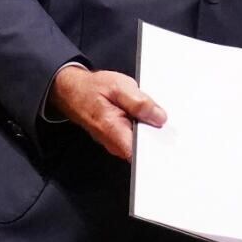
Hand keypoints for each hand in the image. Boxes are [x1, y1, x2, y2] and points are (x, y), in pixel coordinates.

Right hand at [48, 65, 165, 160]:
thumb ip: (139, 102)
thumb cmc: (93, 89)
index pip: (141, 154)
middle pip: (144, 149)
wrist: (74, 91)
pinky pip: (136, 138)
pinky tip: (144, 116)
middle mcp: (114, 143)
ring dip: (150, 130)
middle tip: (161, 119)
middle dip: (157, 135)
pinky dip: (143, 128)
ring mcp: (116, 144)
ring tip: (151, 114)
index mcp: (114, 131)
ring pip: (141, 144)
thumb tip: (159, 117)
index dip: (157, 147)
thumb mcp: (119, 87)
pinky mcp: (118, 140)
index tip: (168, 139)